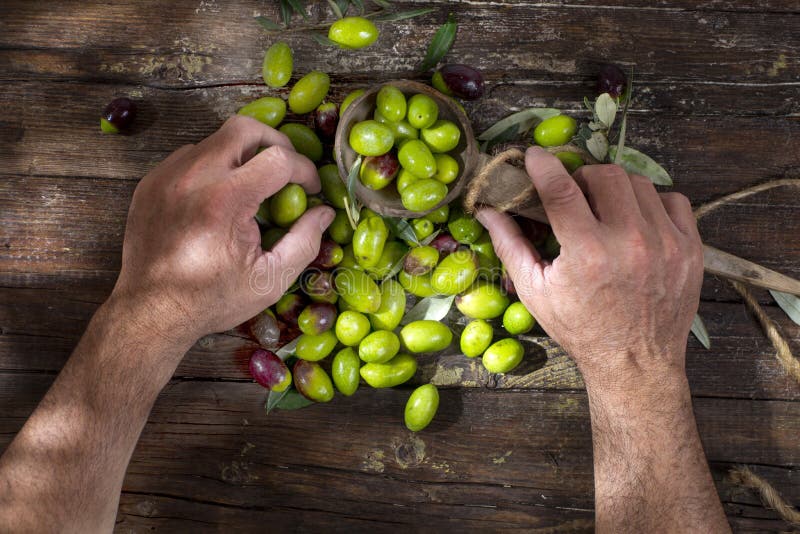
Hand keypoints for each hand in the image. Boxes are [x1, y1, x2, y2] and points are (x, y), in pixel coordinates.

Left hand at [112, 115, 333, 346]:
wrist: (152, 311)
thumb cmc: (213, 298)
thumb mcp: (271, 279)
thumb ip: (305, 241)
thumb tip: (324, 212)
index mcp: (225, 200)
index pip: (278, 158)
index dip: (304, 169)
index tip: (310, 189)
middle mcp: (193, 177)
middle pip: (244, 128)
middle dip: (274, 142)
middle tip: (285, 168)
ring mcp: (167, 176)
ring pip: (215, 140)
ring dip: (241, 155)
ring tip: (251, 187)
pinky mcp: (151, 182)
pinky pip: (190, 157)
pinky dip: (213, 168)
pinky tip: (219, 198)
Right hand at [478, 147, 703, 389]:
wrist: (635, 363)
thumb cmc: (580, 328)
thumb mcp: (535, 291)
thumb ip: (510, 245)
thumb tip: (486, 210)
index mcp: (587, 253)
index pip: (561, 188)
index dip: (543, 165)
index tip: (534, 156)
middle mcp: (630, 242)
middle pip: (605, 174)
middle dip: (583, 178)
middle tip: (575, 196)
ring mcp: (666, 243)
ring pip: (639, 182)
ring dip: (616, 189)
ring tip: (605, 212)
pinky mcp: (691, 248)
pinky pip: (673, 200)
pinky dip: (652, 204)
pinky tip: (637, 224)